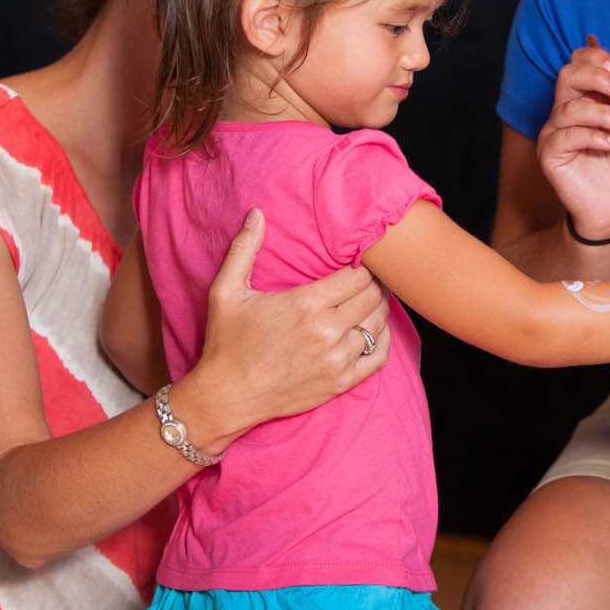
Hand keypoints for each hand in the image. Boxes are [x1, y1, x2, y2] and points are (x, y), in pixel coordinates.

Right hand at [193, 208, 389, 441]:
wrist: (226, 396)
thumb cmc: (225, 342)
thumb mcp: (226, 291)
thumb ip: (244, 249)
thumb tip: (256, 213)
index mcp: (305, 304)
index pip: (356, 275)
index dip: (362, 265)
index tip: (357, 261)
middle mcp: (327, 331)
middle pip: (372, 297)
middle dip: (373, 284)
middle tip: (368, 278)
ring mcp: (336, 359)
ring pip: (378, 325)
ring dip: (378, 309)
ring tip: (371, 300)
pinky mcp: (340, 383)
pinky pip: (378, 358)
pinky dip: (383, 341)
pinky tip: (376, 331)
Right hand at [537, 37, 609, 239]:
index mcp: (588, 100)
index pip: (581, 63)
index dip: (597, 59)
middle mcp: (568, 112)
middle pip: (567, 74)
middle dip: (595, 76)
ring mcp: (556, 132)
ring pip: (568, 107)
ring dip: (600, 114)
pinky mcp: (549, 154)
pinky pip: (564, 135)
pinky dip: (592, 136)